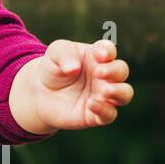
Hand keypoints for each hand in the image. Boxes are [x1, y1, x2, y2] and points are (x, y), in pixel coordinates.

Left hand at [12, 39, 133, 133]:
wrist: (40, 94)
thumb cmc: (53, 68)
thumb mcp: (55, 53)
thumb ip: (65, 54)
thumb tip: (74, 68)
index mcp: (97, 56)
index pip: (109, 50)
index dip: (107, 51)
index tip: (99, 55)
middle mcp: (105, 75)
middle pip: (121, 70)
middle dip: (114, 71)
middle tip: (99, 72)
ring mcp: (103, 95)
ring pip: (124, 94)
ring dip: (119, 91)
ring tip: (105, 90)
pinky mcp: (97, 114)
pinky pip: (109, 114)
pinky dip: (104, 110)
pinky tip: (91, 104)